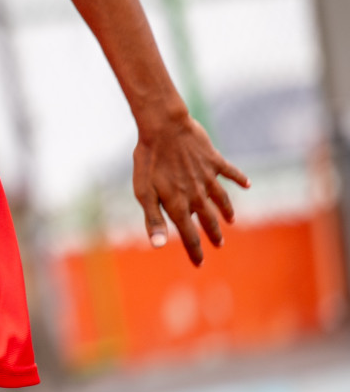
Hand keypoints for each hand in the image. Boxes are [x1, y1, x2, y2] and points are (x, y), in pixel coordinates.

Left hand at [132, 114, 249, 265]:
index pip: (189, 235)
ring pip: (221, 199)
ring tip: (230, 221)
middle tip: (218, 244)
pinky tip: (247, 184)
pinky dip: (239, 178)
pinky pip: (230, 172)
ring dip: (226, 211)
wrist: (164, 128)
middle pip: (207, 219)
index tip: (199, 264)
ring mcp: (208, 177)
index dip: (194, 251)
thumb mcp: (144, 193)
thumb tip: (158, 246)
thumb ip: (153, 219)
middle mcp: (197, 194)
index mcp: (179, 204)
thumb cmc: (148, 160)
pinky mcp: (214, 160)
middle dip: (212, 233)